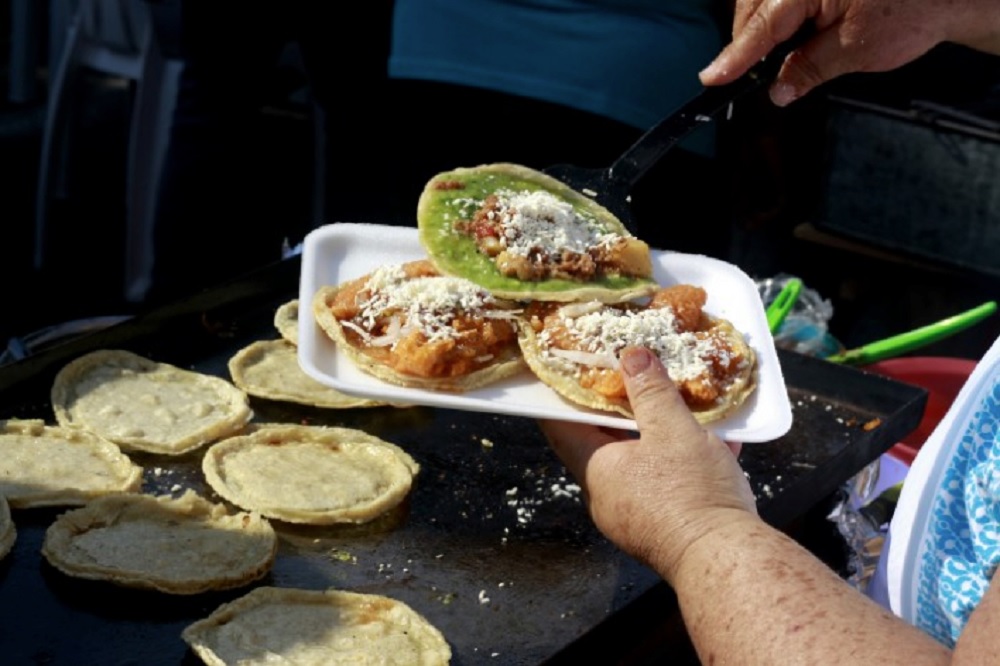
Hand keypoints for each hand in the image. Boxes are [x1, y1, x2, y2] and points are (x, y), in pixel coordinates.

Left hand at [539, 346, 757, 583]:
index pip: (561, 426)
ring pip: (641, 462)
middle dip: (621, 410)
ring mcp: (633, 517)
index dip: (561, 397)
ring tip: (683, 407)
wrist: (726, 560)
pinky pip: (666, 484)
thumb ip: (651, 391)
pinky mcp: (662, 529)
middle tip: (633, 379)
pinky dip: (684, 461)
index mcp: (596, 469)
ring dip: (660, 435)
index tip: (566, 373)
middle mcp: (606, 496)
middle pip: (603, 443)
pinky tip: (719, 443)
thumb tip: (632, 357)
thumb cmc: (691, 493)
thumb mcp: (673, 429)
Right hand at [699, 0, 999, 106]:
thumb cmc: (915, 10)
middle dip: (749, 40)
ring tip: (782, 53)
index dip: (734, 57)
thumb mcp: (856, 50)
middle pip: (752, 8)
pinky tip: (793, 33)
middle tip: (751, 75)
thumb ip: (808, 68)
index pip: (760, 26)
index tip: (711, 79)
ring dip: (764, 26)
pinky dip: (780, 14)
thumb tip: (777, 90)